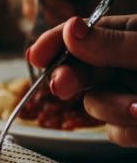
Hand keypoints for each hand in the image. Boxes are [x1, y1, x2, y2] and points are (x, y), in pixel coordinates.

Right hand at [28, 14, 136, 146]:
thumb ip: (111, 44)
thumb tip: (69, 29)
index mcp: (126, 35)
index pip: (78, 35)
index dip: (53, 44)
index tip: (36, 56)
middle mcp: (121, 64)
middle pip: (76, 71)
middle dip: (68, 79)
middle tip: (61, 86)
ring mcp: (126, 95)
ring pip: (94, 106)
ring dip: (115, 109)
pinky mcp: (133, 125)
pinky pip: (113, 133)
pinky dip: (129, 131)